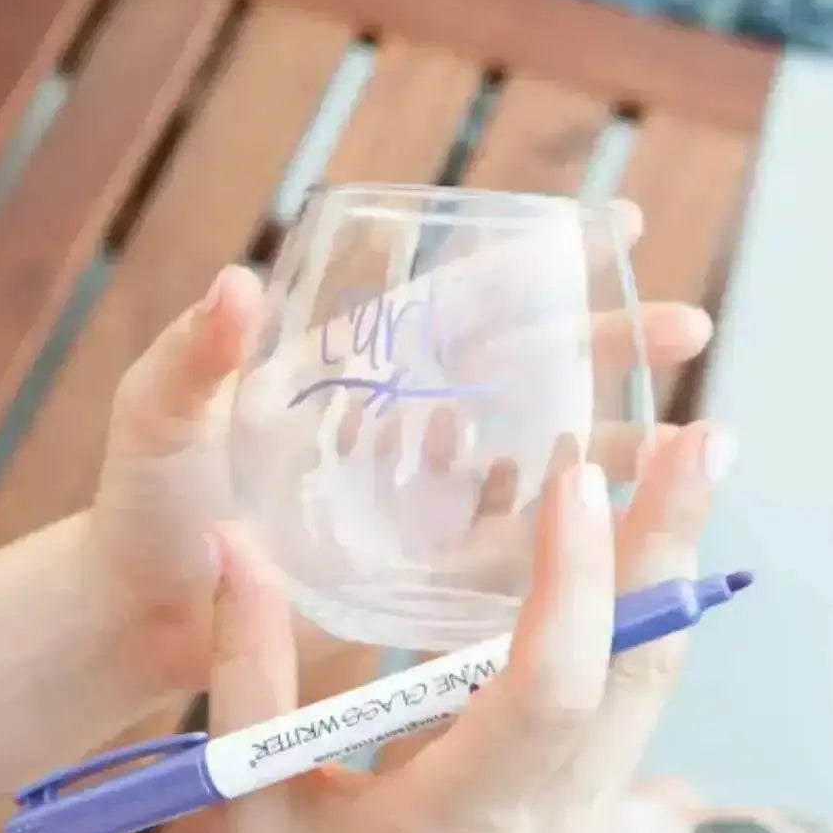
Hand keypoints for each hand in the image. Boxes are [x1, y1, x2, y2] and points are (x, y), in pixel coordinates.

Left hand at [86, 210, 711, 698]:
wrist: (146, 605)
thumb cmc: (148, 501)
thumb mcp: (159, 414)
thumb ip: (194, 356)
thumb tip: (239, 282)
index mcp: (351, 367)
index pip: (456, 299)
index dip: (536, 263)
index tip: (619, 227)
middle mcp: (398, 424)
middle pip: (519, 371)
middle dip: (604, 345)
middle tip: (687, 328)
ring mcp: (416, 496)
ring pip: (530, 457)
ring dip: (605, 443)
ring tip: (683, 438)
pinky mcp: (418, 567)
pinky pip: (504, 544)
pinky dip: (560, 532)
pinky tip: (619, 522)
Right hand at [208, 419, 732, 832]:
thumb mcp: (253, 809)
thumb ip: (246, 673)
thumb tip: (234, 544)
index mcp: (458, 832)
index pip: (542, 695)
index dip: (568, 582)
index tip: (578, 481)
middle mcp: (548, 827)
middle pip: (635, 674)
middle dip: (666, 547)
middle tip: (700, 443)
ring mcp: (580, 822)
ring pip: (648, 682)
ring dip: (662, 570)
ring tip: (680, 472)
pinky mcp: (581, 811)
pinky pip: (626, 697)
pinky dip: (633, 610)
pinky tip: (625, 545)